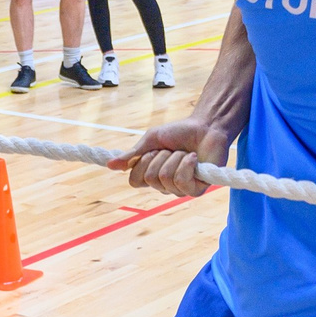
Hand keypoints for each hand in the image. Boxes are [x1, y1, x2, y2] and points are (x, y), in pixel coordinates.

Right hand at [110, 118, 230, 196]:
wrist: (205, 127)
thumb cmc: (179, 133)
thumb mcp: (151, 140)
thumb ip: (132, 154)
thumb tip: (109, 165)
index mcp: (151, 175)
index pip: (134, 181)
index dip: (140, 163)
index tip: (151, 150)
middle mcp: (164, 186)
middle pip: (149, 178)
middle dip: (160, 156)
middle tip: (171, 149)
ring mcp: (180, 190)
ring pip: (165, 178)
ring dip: (175, 158)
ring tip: (185, 152)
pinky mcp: (196, 190)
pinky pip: (181, 182)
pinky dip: (186, 164)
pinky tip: (194, 158)